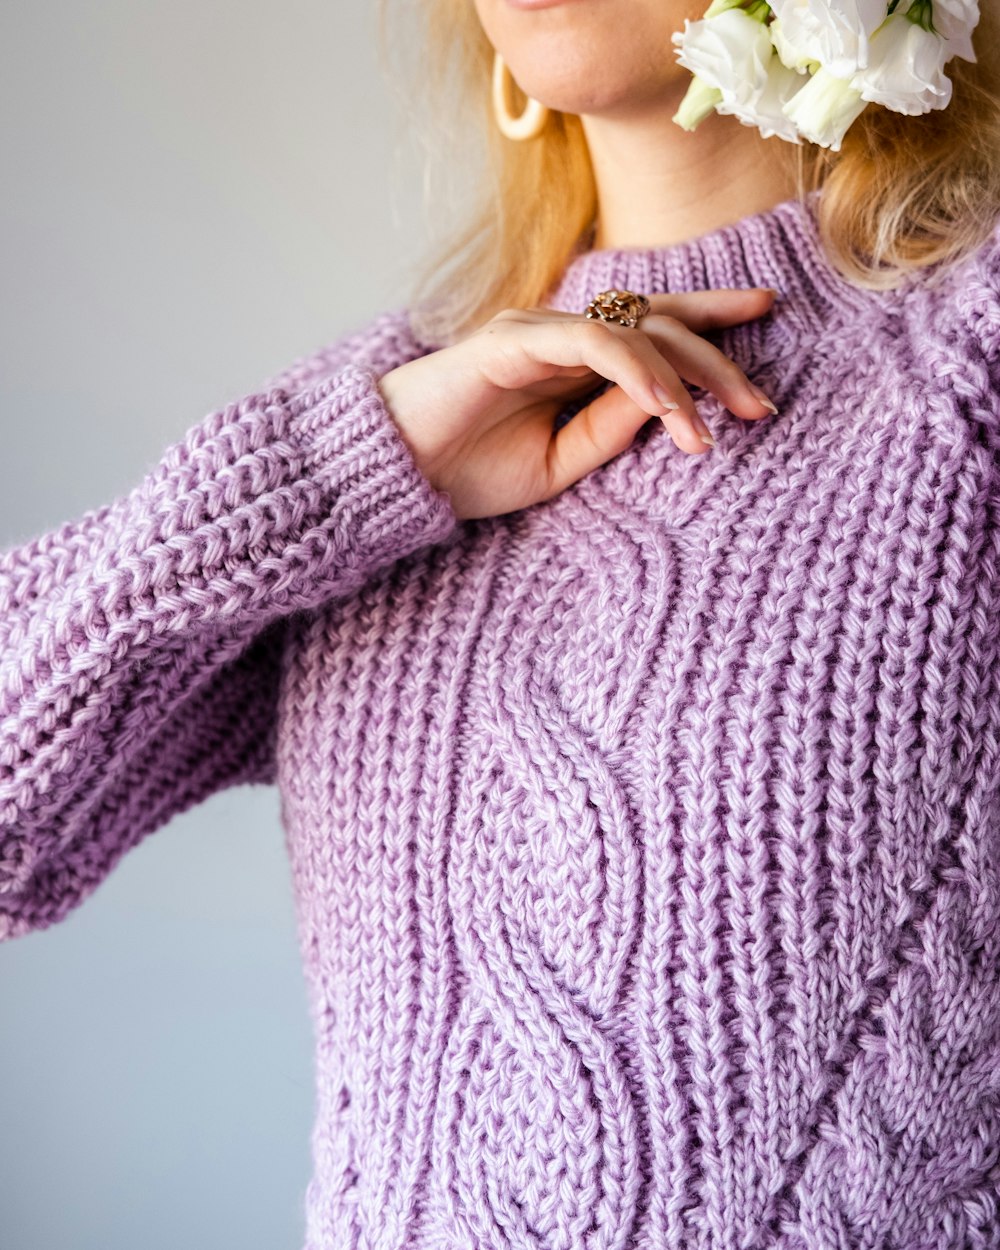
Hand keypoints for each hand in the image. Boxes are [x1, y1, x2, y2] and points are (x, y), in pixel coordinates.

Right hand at [377, 288, 778, 521]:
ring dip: (683, 379)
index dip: (711, 320)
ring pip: (634, 331)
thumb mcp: (559, 463)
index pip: (654, 327)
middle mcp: (560, 332)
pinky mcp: (513, 339)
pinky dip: (635, 371)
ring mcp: (537, 329)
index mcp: (572, 358)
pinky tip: (666, 408)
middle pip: (659, 321)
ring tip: (715, 431)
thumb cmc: (466, 471)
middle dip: (718, 358)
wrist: (394, 476)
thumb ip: (611, 430)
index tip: (766, 321)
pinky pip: (591, 343)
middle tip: (761, 407)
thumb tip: (670, 404)